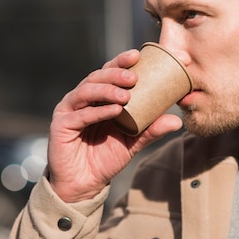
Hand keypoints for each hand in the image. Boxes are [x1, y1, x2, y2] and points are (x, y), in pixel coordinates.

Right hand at [47, 49, 182, 202]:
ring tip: (125, 94)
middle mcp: (82, 99)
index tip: (138, 54)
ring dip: (107, 90)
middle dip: (115, 73)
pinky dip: (98, 111)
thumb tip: (177, 121)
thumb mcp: (133, 143)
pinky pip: (80, 115)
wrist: (84, 184)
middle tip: (134, 77)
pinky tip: (114, 111)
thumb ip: (151, 130)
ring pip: (86, 91)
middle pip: (97, 76)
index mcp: (98, 97)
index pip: (109, 72)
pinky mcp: (61, 125)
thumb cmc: (105, 158)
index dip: (121, 61)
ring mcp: (69, 110)